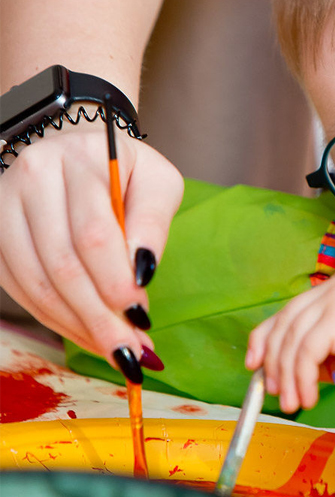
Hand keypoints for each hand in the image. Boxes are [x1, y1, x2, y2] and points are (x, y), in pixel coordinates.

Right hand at [0, 123, 183, 373]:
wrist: (79, 147)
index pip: (94, 232)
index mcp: (82, 157)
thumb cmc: (127, 169)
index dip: (115, 281)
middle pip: (63, 263)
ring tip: (114, 349)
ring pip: (37, 282)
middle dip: (99, 316)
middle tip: (130, 350)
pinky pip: (20, 287)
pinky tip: (85, 333)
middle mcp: (34, 176)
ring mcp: (6, 204)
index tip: (141, 316)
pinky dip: (55, 318)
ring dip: (76, 326)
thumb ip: (153, 223)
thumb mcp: (158, 182)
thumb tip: (141, 275)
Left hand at [246, 275, 334, 412]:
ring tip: (296, 404)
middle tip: (278, 395)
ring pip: (294, 340)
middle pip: (286, 324)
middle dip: (276, 364)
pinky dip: (303, 377)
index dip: (263, 338)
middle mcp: (330, 288)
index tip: (253, 364)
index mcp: (329, 291)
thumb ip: (307, 351)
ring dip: (290, 378)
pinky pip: (308, 351)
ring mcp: (334, 297)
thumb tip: (273, 373)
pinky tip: (309, 396)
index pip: (286, 311)